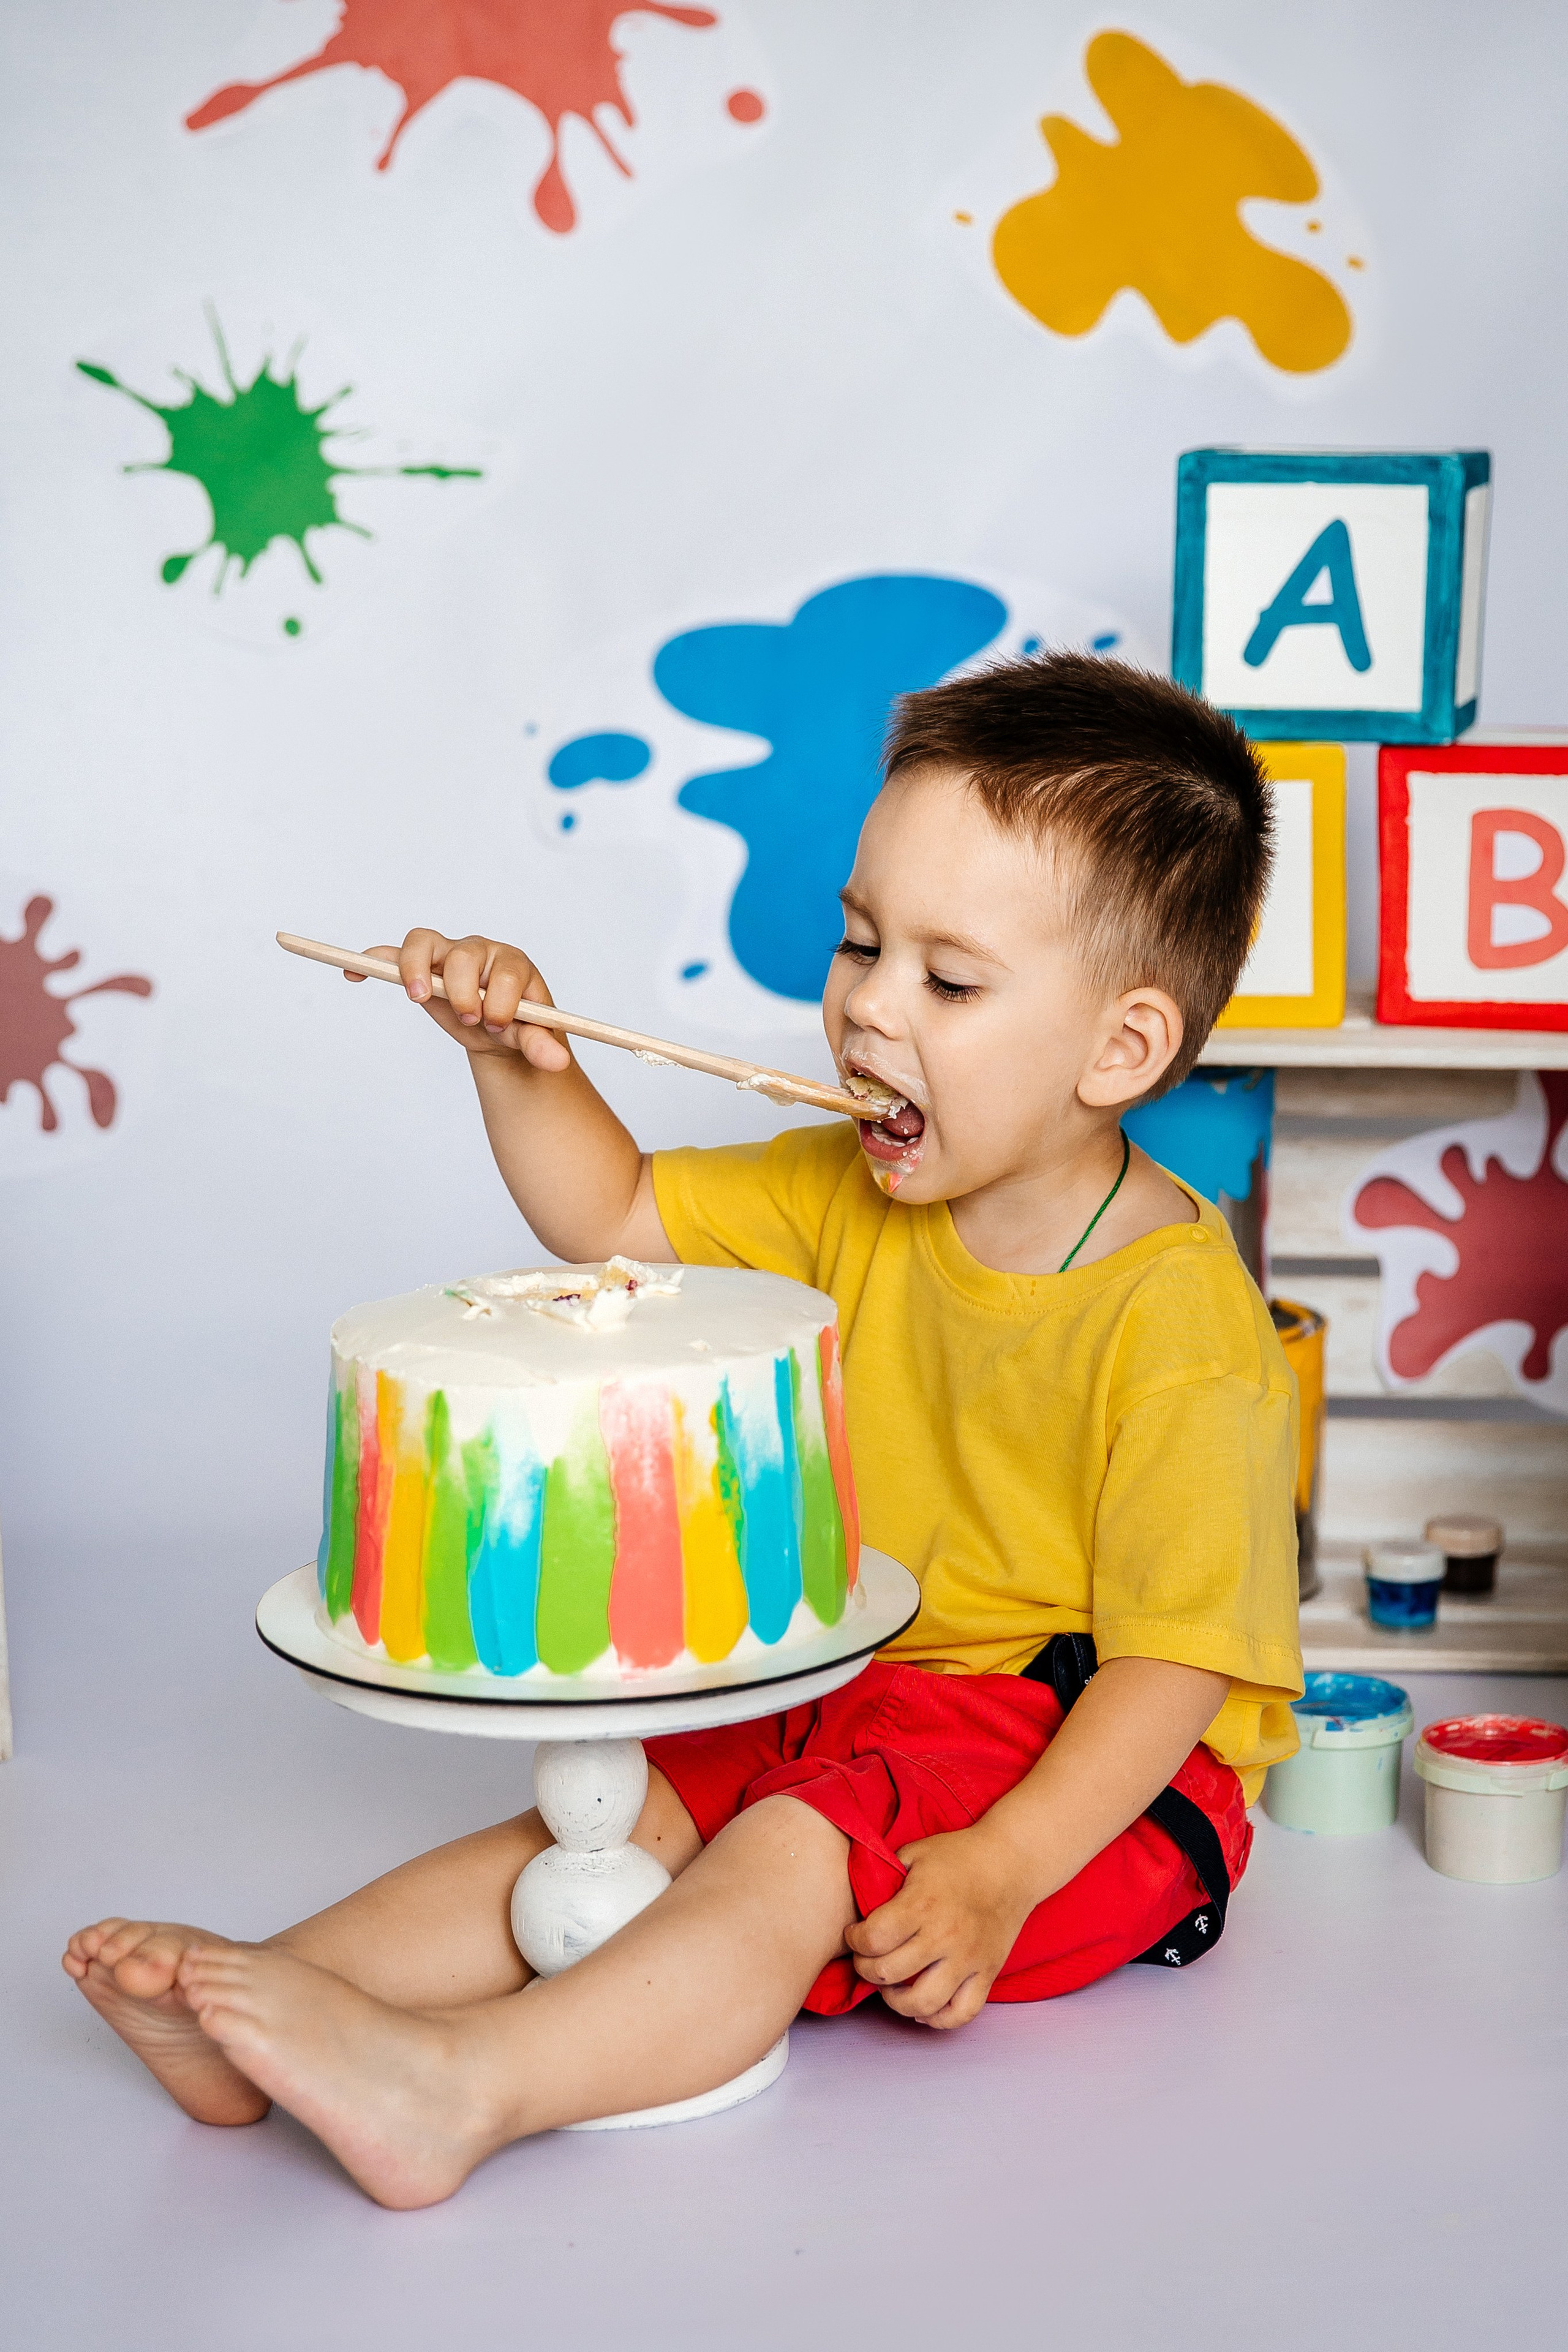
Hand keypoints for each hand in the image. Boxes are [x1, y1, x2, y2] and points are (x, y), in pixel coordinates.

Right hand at [346, 929, 572, 1071]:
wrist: (501, 1031)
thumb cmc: (519, 1027)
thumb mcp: (532, 1039)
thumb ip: (542, 1047)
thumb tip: (559, 1063)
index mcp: (512, 963)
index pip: (504, 971)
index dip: (499, 1000)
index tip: (498, 1026)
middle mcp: (480, 952)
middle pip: (464, 954)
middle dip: (464, 990)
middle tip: (471, 1018)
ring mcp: (447, 956)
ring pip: (423, 942)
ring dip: (416, 968)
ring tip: (421, 998)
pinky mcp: (421, 968)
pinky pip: (391, 955)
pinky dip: (372, 960)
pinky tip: (353, 975)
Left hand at [844, 1822, 1035, 2029]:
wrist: (1012, 1861)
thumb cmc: (958, 1855)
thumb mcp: (914, 1853)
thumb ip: (884, 1877)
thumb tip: (856, 1901)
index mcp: (922, 1903)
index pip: (873, 1939)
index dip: (854, 1941)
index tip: (854, 1934)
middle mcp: (945, 1936)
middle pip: (888, 1973)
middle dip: (866, 1969)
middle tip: (867, 1958)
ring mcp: (969, 1959)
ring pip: (923, 2003)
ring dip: (896, 2001)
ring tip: (891, 1985)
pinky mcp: (988, 1973)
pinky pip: (961, 2013)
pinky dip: (938, 2019)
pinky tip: (923, 2006)